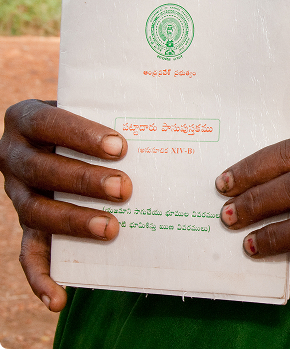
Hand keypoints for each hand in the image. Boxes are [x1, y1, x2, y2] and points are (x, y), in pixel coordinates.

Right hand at [0, 100, 131, 310]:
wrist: (53, 137)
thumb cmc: (83, 125)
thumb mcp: (88, 109)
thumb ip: (109, 113)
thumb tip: (158, 125)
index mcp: (26, 119)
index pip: (49, 123)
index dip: (81, 135)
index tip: (119, 146)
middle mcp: (14, 156)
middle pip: (43, 170)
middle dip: (84, 181)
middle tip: (124, 188)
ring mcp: (18, 192)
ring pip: (36, 211)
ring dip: (73, 223)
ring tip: (112, 229)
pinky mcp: (26, 223)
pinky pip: (28, 252)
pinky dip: (40, 277)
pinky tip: (59, 298)